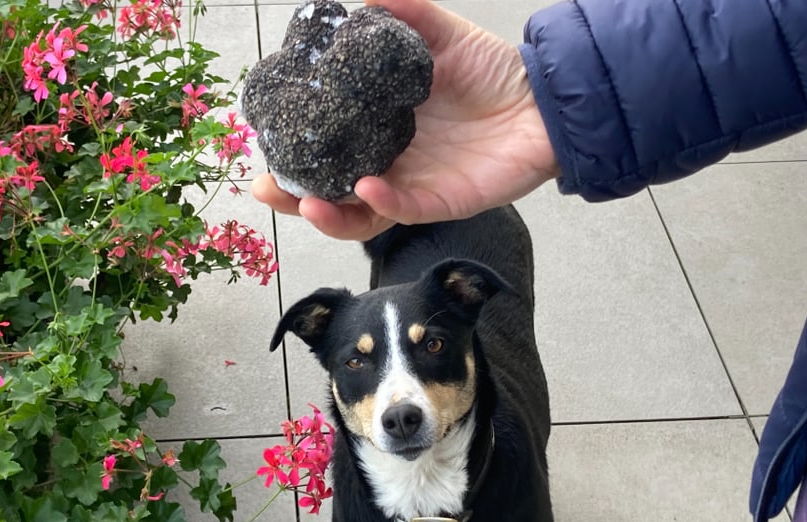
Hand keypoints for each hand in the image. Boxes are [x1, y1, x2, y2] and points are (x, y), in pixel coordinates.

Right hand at [252, 0, 559, 240]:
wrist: (544, 97)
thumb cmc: (491, 72)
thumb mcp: (438, 35)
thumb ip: (402, 15)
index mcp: (377, 132)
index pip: (324, 150)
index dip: (291, 151)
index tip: (261, 138)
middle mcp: (389, 165)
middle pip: (330, 194)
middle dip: (293, 197)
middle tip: (264, 186)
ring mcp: (414, 187)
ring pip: (361, 217)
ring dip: (329, 215)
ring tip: (306, 202)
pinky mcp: (445, 201)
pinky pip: (408, 210)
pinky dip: (384, 202)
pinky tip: (365, 188)